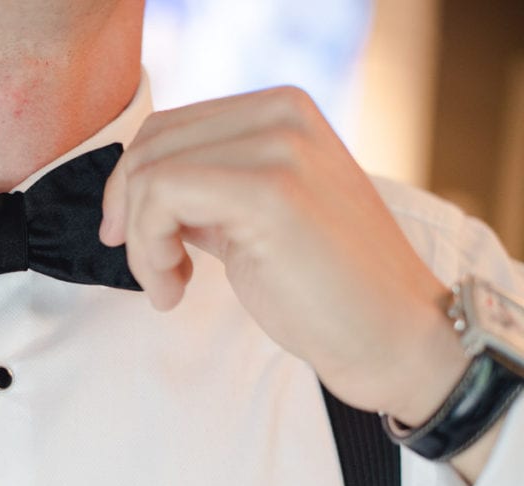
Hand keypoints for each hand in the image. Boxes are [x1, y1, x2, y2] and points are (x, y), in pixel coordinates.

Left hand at [100, 86, 466, 423]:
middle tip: (153, 272)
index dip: (131, 187)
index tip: (138, 241)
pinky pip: (162, 197)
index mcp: (282, 111)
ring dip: (141, 243)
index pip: (166, 128)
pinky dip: (149, 251)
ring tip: (169, 286)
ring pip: (149, 172)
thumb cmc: (323, 288)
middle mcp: (283, 114)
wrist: (393, 337)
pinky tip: (174, 289)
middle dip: (130, 214)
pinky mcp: (270, 191)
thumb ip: (207, 189)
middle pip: (151, 145)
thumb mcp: (256, 216)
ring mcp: (280, 147)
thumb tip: (133, 187)